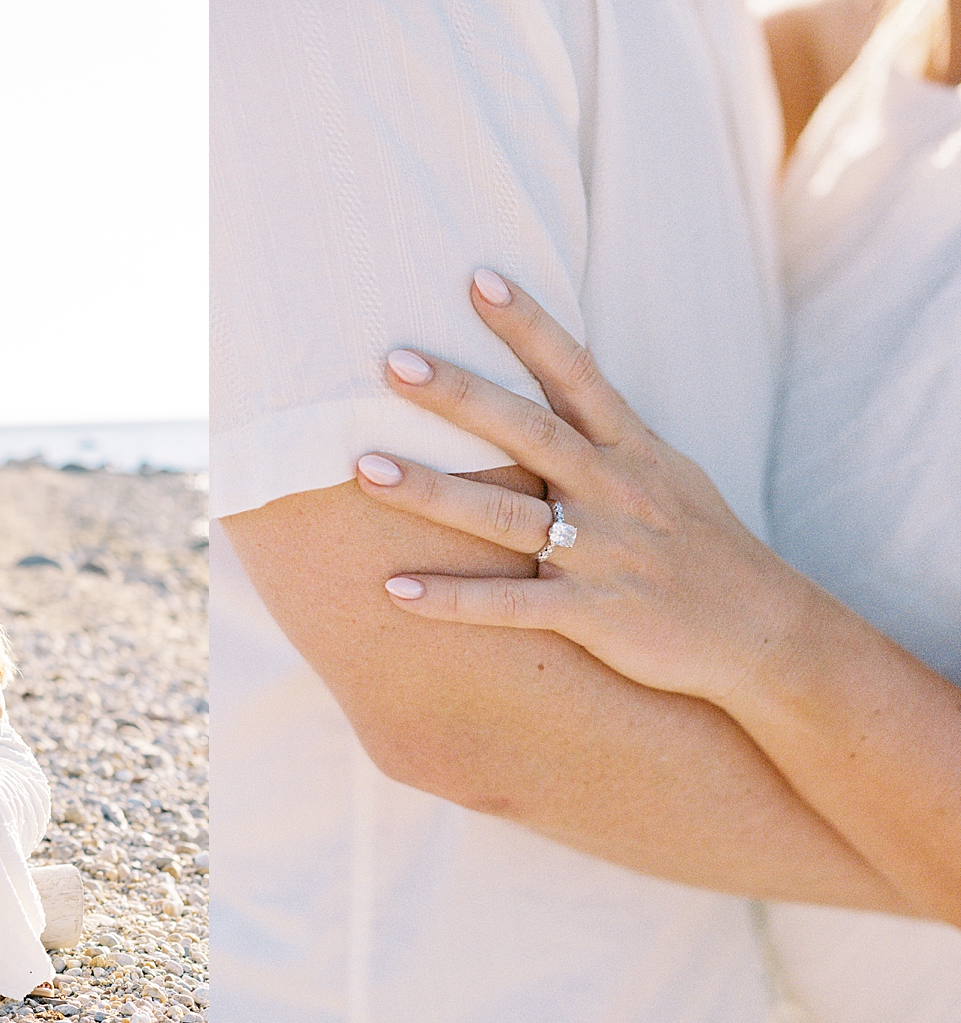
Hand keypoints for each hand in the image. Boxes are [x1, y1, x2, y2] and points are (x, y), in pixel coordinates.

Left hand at [356, 269, 820, 705]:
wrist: (766, 635)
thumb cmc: (705, 548)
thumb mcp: (668, 473)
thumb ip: (609, 430)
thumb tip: (564, 373)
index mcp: (631, 451)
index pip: (574, 372)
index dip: (527, 324)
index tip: (477, 277)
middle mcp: (613, 492)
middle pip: (526, 432)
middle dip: (459, 396)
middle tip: (392, 361)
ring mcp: (602, 554)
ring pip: (504, 517)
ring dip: (431, 493)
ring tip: (364, 469)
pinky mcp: (592, 615)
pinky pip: (508, 607)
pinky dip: (451, 599)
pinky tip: (392, 590)